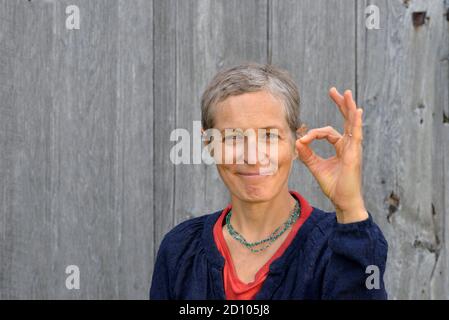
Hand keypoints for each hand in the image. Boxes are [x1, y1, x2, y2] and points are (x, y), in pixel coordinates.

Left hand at [295, 88, 367, 223]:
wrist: (343, 201)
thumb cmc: (334, 186)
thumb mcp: (316, 167)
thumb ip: (307, 154)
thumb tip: (297, 142)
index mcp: (341, 147)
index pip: (327, 132)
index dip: (313, 134)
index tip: (302, 140)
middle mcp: (349, 145)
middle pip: (345, 120)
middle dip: (340, 104)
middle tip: (334, 90)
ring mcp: (354, 148)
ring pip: (352, 123)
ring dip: (348, 108)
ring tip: (346, 94)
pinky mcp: (354, 154)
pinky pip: (355, 135)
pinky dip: (356, 122)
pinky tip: (356, 111)